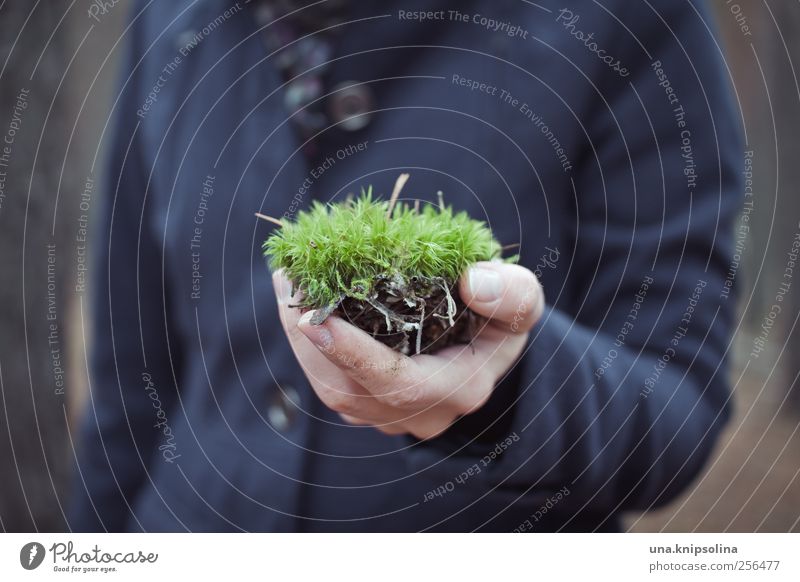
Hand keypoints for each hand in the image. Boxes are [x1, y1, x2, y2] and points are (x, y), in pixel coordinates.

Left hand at [273, 262, 543, 439]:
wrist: (486, 347)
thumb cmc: (501, 317)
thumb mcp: (523, 299)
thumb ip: (512, 293)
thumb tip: (475, 282)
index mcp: (459, 389)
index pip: (397, 384)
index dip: (352, 354)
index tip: (314, 319)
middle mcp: (421, 414)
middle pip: (348, 389)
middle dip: (309, 339)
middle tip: (287, 282)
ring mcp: (391, 415)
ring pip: (330, 387)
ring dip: (300, 339)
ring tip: (286, 283)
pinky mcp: (369, 406)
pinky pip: (329, 380)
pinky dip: (307, 343)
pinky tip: (298, 301)